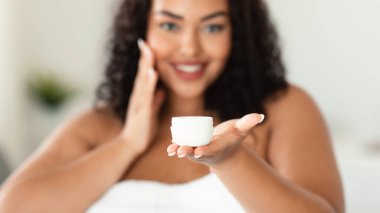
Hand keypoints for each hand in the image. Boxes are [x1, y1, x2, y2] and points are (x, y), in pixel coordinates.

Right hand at [119, 39, 164, 153]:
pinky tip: (153, 73)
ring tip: (149, 51)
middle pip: (141, 73)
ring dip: (146, 65)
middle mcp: (138, 96)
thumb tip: (162, 90)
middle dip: (144, 57)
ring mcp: (139, 103)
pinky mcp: (143, 111)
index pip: (143, 74)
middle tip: (145, 41)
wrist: (131, 144)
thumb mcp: (151, 111)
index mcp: (140, 95)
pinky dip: (150, 83)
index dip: (146, 60)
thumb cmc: (142, 129)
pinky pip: (147, 95)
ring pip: (143, 81)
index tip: (148, 45)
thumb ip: (156, 100)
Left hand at [166, 113, 264, 165]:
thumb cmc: (232, 137)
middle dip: (188, 151)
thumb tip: (259, 115)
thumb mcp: (241, 130)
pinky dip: (175, 147)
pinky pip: (182, 147)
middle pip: (196, 152)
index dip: (205, 150)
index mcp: (219, 147)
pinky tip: (169, 147)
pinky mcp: (191, 148)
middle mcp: (207, 151)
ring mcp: (198, 151)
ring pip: (187, 151)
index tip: (199, 151)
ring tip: (171, 150)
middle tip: (180, 151)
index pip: (212, 149)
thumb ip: (248, 122)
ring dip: (179, 150)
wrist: (223, 148)